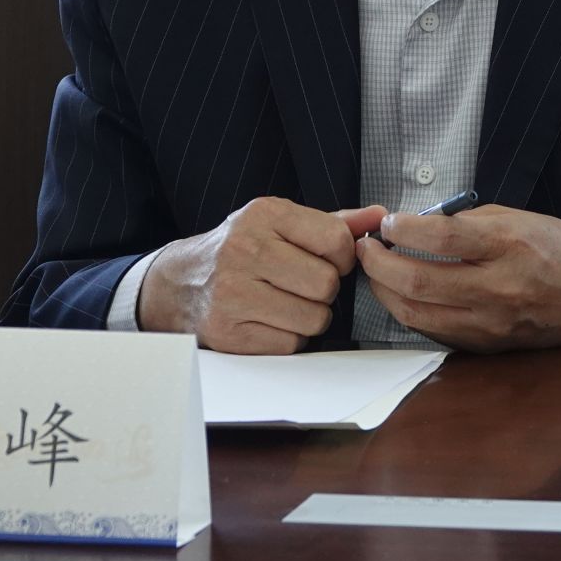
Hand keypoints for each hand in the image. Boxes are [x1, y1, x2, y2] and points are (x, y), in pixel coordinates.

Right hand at [137, 198, 386, 352]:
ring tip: (285, 302)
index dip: (343, 256)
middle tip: (303, 284)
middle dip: (324, 290)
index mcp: (264, 214)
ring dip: (309, 317)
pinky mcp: (228, 333)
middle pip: (327, 284)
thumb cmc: (241, 249)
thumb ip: (333, 222)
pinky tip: (268, 321)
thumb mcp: (280, 223)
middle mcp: (245, 250)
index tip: (328, 259)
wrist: (179, 283)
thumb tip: (381, 217)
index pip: (336, 240)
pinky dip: (287, 338)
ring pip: (313, 319)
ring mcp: (233, 293)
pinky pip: (290, 345)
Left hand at [356, 205, 560, 350]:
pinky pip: (435, 331)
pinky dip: (410, 312)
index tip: (387, 221)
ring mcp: (493, 323)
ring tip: (375, 271)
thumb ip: (470, 222)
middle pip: (419, 282)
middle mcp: (500, 288)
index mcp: (510, 246)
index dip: (403, 229)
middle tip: (365, 248)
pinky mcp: (489, 346)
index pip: (441, 239)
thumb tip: (421, 224)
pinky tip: (401, 295)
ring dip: (385, 292)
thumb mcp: (523, 218)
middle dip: (379, 264)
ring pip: (418, 314)